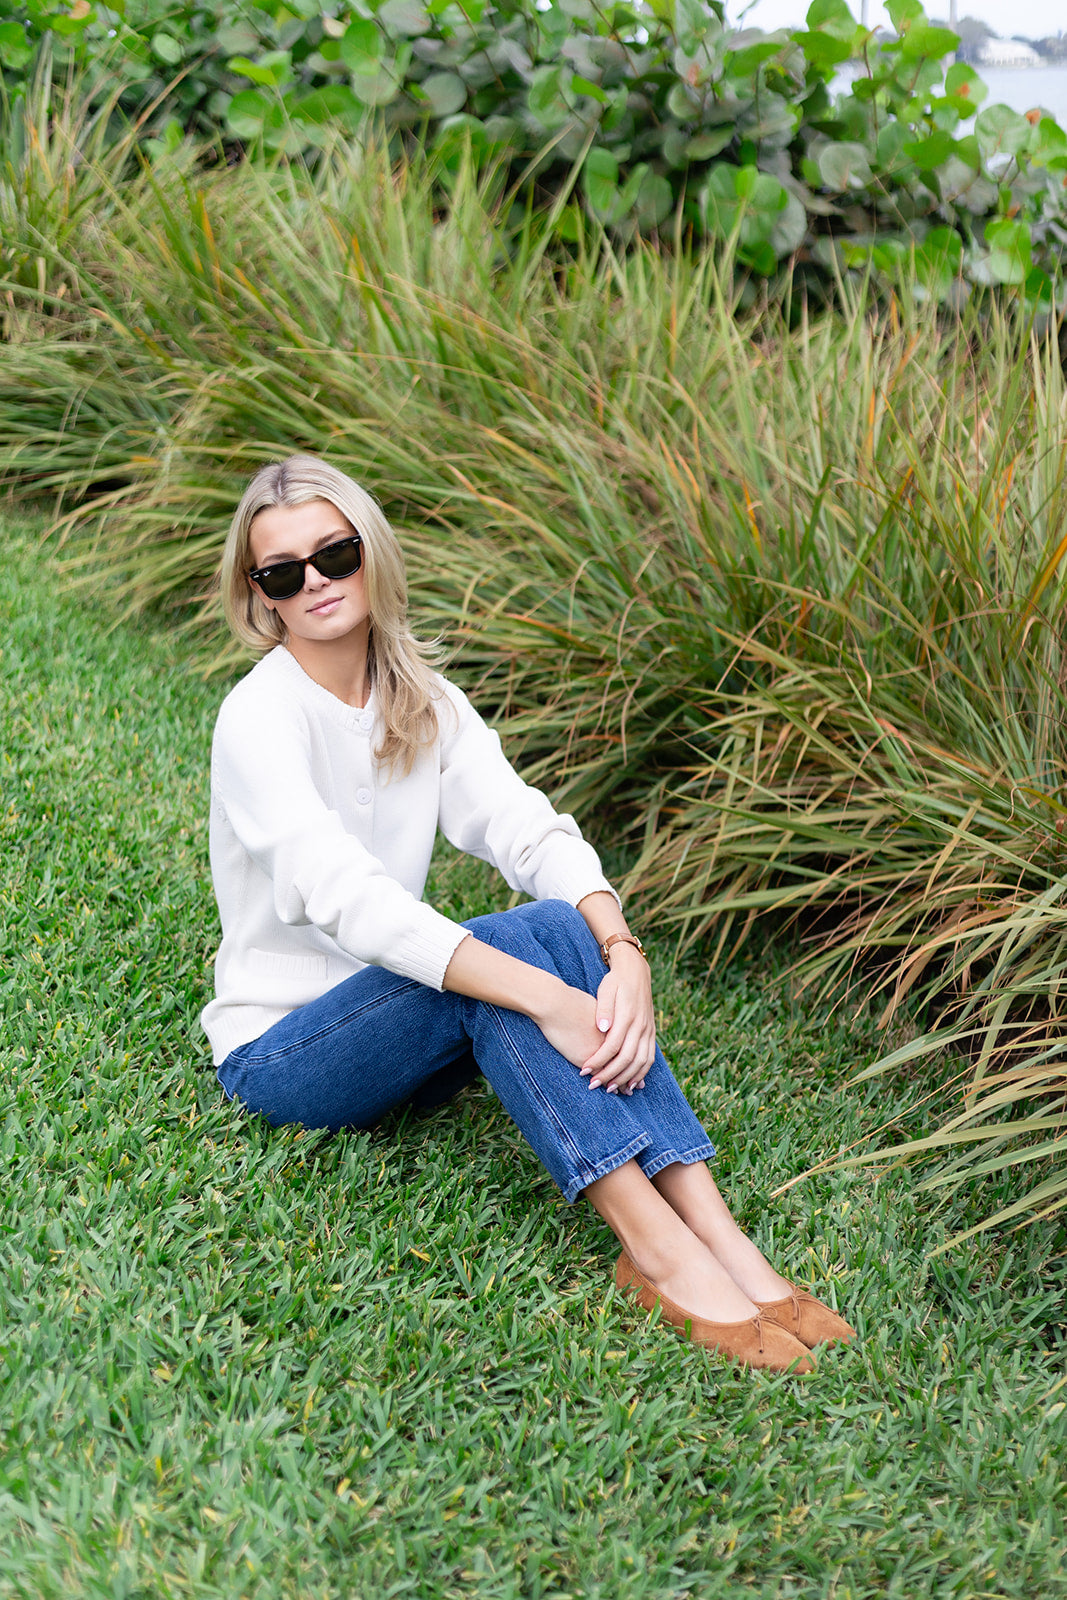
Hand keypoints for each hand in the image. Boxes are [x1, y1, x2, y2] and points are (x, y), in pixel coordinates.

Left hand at [580, 944, 655, 1094]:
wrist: (636, 971)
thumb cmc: (615, 981)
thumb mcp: (606, 989)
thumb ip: (604, 1009)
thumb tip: (602, 1028)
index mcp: (627, 1016)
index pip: (612, 1046)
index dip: (598, 1061)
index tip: (584, 1071)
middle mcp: (641, 1025)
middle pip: (627, 1058)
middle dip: (610, 1075)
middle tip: (594, 1085)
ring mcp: (649, 1030)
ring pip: (641, 1062)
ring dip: (626, 1078)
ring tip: (610, 1089)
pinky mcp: (652, 1032)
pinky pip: (650, 1058)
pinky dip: (641, 1073)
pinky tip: (630, 1083)